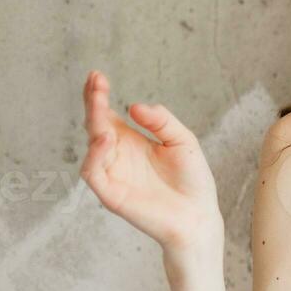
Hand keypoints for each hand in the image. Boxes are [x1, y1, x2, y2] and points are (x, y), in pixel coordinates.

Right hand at [80, 69, 222, 255]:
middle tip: (96, 82)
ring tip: (101, 106)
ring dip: (94, 124)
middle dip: (93, 102)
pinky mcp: (110, 193)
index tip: (97, 76)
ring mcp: (111, 173)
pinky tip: (107, 139)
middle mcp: (116, 154)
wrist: (198, 215)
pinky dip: (95, 155)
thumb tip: (135, 106)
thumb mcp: (182, 141)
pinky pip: (93, 172)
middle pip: (95, 124)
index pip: (107, 114)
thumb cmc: (192, 180)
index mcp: (130, 140)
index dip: (98, 95)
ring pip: (91, 145)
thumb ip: (161, 121)